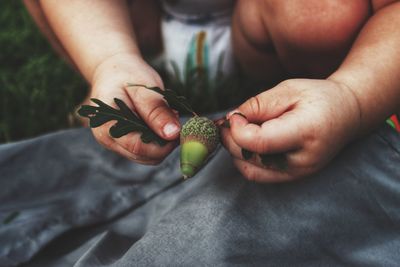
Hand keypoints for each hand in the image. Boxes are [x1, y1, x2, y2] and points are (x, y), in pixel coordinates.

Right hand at [90, 53, 179, 164]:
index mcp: (106, 124)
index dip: (164, 143)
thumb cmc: (126, 75)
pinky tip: (159, 123)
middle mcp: (107, 139)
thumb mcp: (144, 87)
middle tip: (173, 117)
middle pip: (145, 156)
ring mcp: (114, 144)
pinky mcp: (124, 145)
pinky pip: (147, 151)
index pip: (138, 147)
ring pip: (148, 157)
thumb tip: (173, 134)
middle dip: (165, 142)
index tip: (180, 130)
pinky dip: (158, 140)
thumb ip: (157, 111)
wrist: (112, 72)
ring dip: (163, 142)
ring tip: (165, 117)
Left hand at [221, 78, 360, 181]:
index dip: (238, 130)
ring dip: (235, 150)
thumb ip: (258, 105)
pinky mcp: (292, 177)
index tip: (234, 115)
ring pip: (249, 170)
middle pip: (251, 158)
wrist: (347, 115)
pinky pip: (257, 174)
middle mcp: (303, 160)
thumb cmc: (318, 97)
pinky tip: (247, 142)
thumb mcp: (289, 89)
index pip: (260, 142)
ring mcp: (298, 173)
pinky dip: (245, 159)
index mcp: (307, 132)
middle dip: (231, 139)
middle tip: (229, 121)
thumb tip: (231, 119)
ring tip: (239, 130)